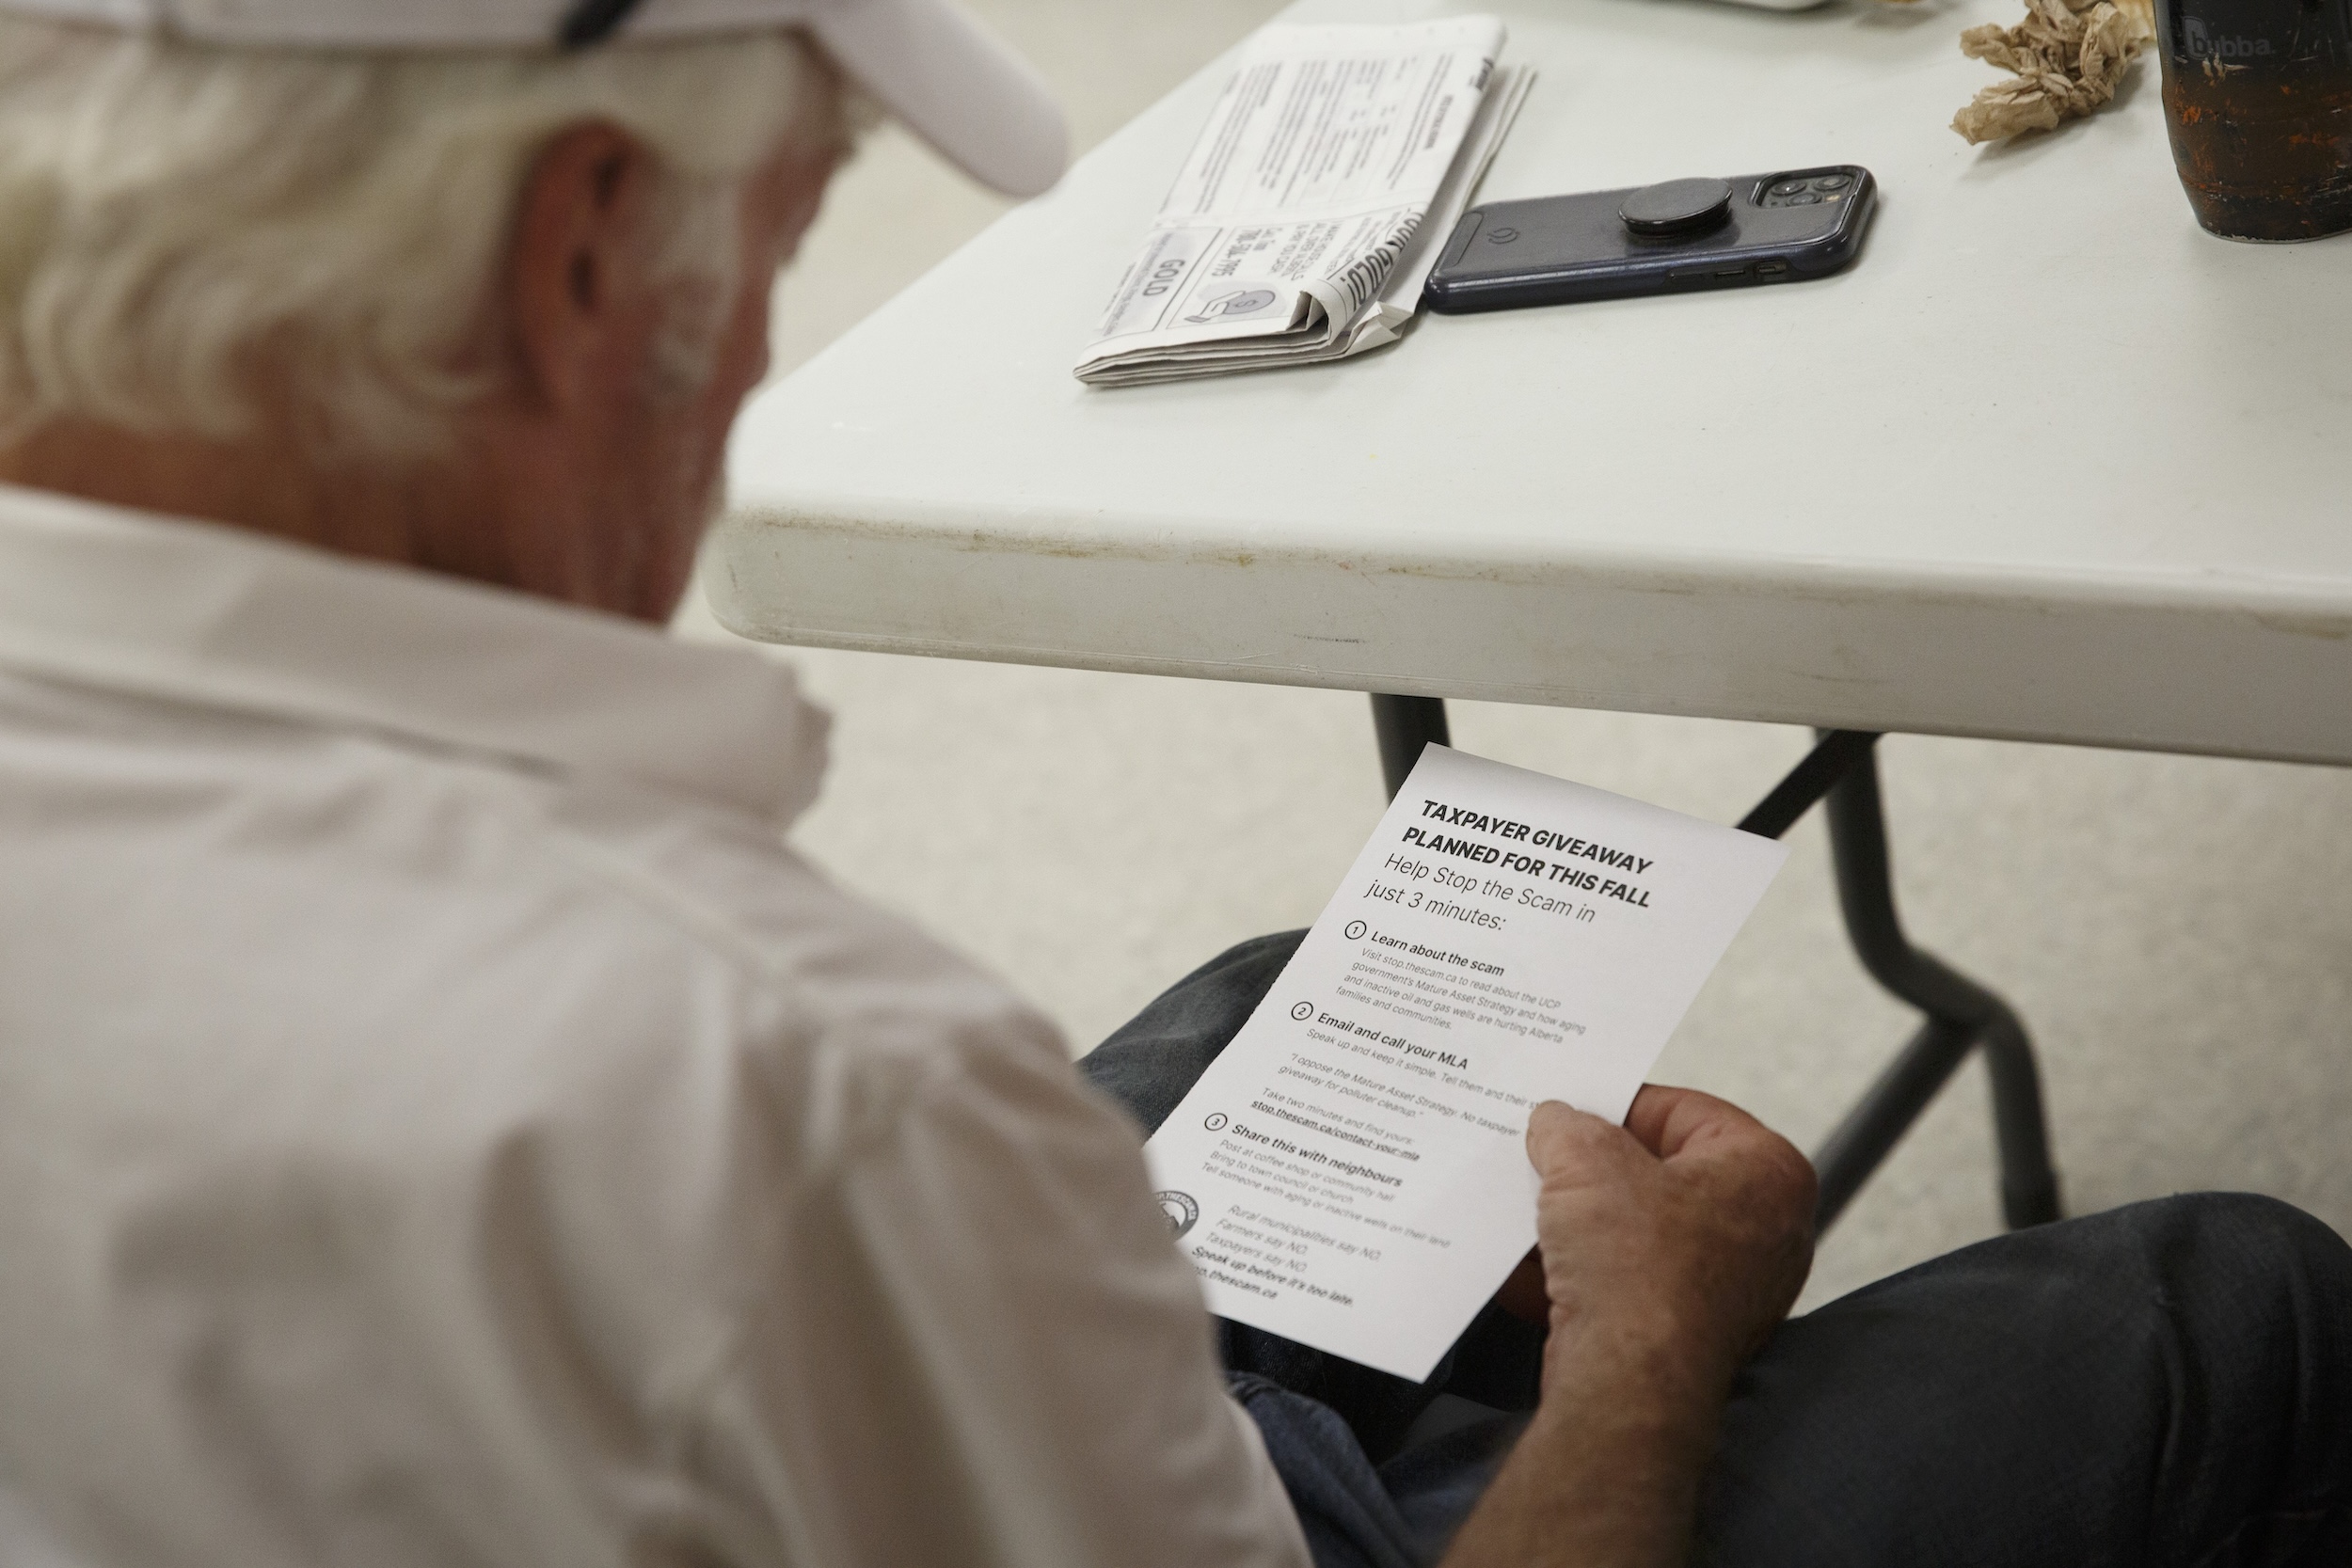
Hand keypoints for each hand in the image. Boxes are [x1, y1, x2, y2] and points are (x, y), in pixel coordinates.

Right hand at [1441, 1090, 1813, 1567]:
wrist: (1627, 1384)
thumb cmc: (1637, 1272)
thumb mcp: (1585, 1160)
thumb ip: (1568, 1125)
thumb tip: (1557, 1123)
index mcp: (1768, 1172)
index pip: (1684, 1111)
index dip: (1617, 1106)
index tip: (1574, 1111)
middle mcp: (1768, 1232)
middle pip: (1660, 1175)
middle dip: (1595, 1173)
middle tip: (1549, 1159)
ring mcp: (1733, 1290)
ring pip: (1640, 1233)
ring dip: (1581, 1225)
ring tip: (1534, 1213)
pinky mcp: (1691, 1335)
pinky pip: (1630, 1285)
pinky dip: (1585, 1276)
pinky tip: (1532, 1269)